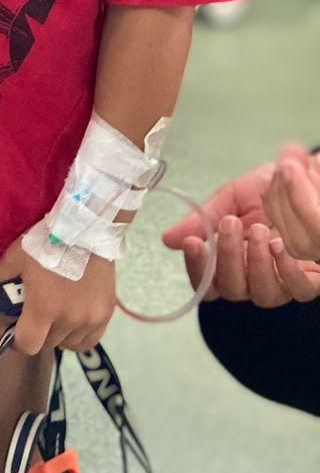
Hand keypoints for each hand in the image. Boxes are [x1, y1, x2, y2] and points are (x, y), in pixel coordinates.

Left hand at [0, 240, 116, 355]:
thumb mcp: (15, 257)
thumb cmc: (46, 242)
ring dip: (58, 335)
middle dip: (37, 335)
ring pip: (69, 344)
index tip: (14, 333)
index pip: (28, 346)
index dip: (17, 343)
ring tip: (54, 316)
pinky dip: (78, 335)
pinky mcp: (106, 314)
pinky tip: (73, 320)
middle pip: (48, 344)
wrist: (86, 229)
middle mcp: (69, 320)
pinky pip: (90, 340)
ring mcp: (91, 319)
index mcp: (44, 308)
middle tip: (34, 318)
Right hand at [162, 144, 319, 305]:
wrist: (299, 177)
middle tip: (229, 223)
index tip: (192, 242)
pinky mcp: (313, 280)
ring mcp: (283, 283)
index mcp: (229, 264)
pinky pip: (299, 289)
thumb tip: (167, 240)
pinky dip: (286, 270)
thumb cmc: (265, 191)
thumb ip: (202, 221)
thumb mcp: (229, 201)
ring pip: (264, 295)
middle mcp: (254, 280)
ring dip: (256, 264)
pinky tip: (278, 245)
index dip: (196, 269)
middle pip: (232, 290)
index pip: (206, 283)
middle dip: (227, 257)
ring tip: (258, 230)